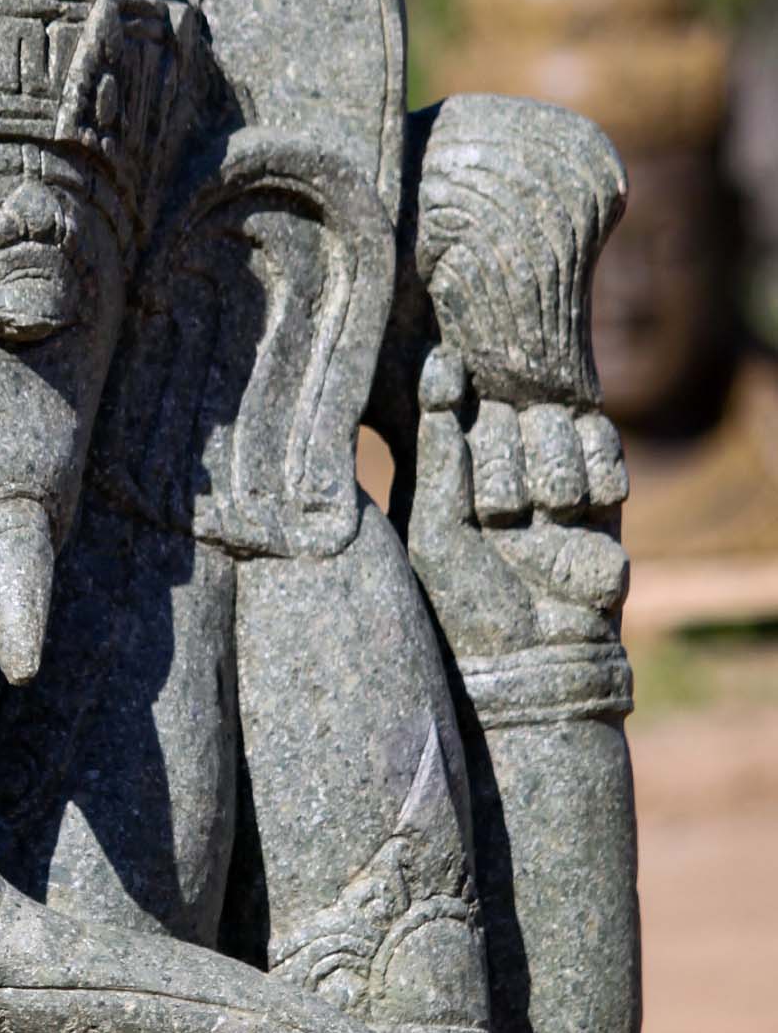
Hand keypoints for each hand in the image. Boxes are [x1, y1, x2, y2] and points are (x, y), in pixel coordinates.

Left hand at [404, 346, 628, 659]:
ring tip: (537, 521)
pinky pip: (600, 439)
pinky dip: (594, 463)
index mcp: (440, 471)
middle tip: (501, 516)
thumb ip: (438, 455)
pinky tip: (578, 509)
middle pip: (502, 403)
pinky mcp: (595, 487)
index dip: (452, 399)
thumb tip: (443, 368)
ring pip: (551, 416)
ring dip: (548, 462)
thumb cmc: (466, 606)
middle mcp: (491, 466)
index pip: (448, 398)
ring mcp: (544, 473)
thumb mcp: (433, 530)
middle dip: (504, 449)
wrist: (537, 664)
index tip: (454, 412)